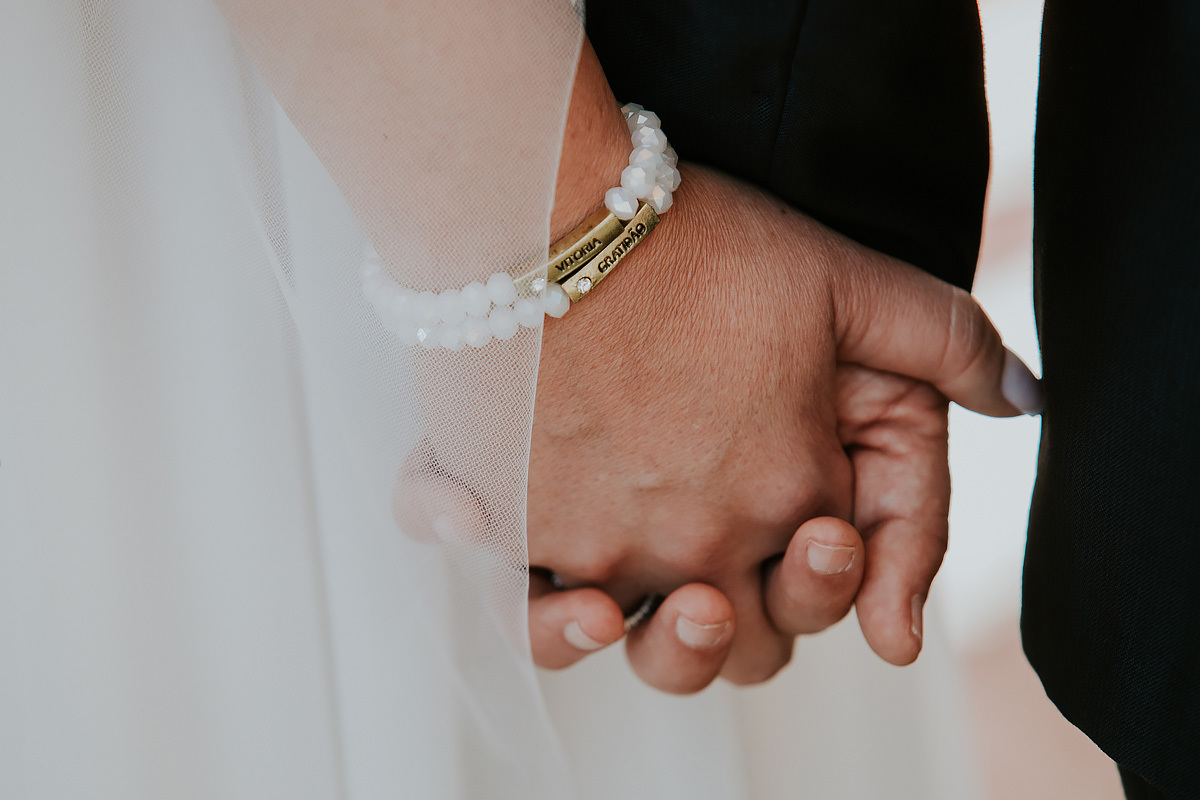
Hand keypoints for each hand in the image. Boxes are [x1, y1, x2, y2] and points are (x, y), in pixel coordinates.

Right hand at [525, 160, 1038, 691]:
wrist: (549, 217)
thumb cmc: (697, 244)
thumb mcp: (845, 279)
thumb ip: (947, 342)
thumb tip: (1024, 398)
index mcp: (787, 494)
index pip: (837, 586)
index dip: (847, 573)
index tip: (830, 534)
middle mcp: (699, 542)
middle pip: (745, 640)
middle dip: (762, 614)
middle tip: (742, 553)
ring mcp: (605, 545)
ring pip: (646, 652)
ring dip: (670, 642)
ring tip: (663, 599)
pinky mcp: (521, 527)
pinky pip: (531, 613)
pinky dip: (551, 618)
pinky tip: (567, 592)